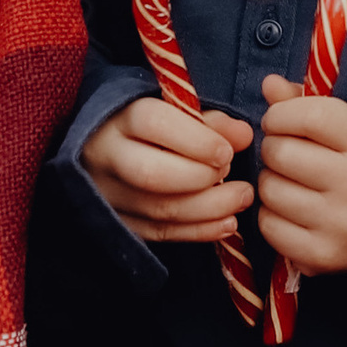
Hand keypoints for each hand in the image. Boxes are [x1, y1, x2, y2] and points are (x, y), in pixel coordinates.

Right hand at [81, 96, 255, 242]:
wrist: (103, 147)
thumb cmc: (149, 126)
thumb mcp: (174, 112)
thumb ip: (210, 121)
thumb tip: (243, 135)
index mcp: (118, 117)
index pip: (154, 124)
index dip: (196, 139)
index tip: (226, 151)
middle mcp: (105, 157)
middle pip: (152, 173)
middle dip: (201, 176)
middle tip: (230, 170)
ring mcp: (108, 194)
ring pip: (158, 209)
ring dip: (209, 208)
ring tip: (241, 197)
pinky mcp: (118, 223)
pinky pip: (159, 234)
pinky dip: (199, 231)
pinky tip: (227, 223)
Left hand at [253, 80, 346, 275]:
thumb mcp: (346, 127)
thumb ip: (305, 102)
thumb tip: (269, 84)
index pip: (308, 115)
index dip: (280, 114)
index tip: (279, 121)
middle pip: (280, 153)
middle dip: (274, 148)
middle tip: (285, 154)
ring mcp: (342, 224)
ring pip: (269, 189)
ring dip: (270, 182)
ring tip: (289, 182)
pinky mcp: (323, 255)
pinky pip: (268, 225)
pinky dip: (271, 215)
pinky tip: (290, 211)